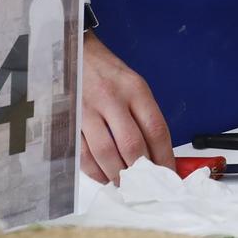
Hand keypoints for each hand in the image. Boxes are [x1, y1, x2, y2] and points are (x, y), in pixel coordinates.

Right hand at [78, 33, 172, 182]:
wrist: (74, 51)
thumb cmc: (107, 73)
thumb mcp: (134, 85)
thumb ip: (144, 115)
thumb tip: (157, 152)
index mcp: (135, 89)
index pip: (156, 130)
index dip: (165, 157)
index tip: (170, 174)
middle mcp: (112, 99)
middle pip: (132, 145)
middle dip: (142, 172)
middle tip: (147, 186)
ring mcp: (87, 110)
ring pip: (106, 153)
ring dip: (118, 175)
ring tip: (126, 185)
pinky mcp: (68, 119)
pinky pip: (82, 153)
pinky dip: (94, 171)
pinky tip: (103, 176)